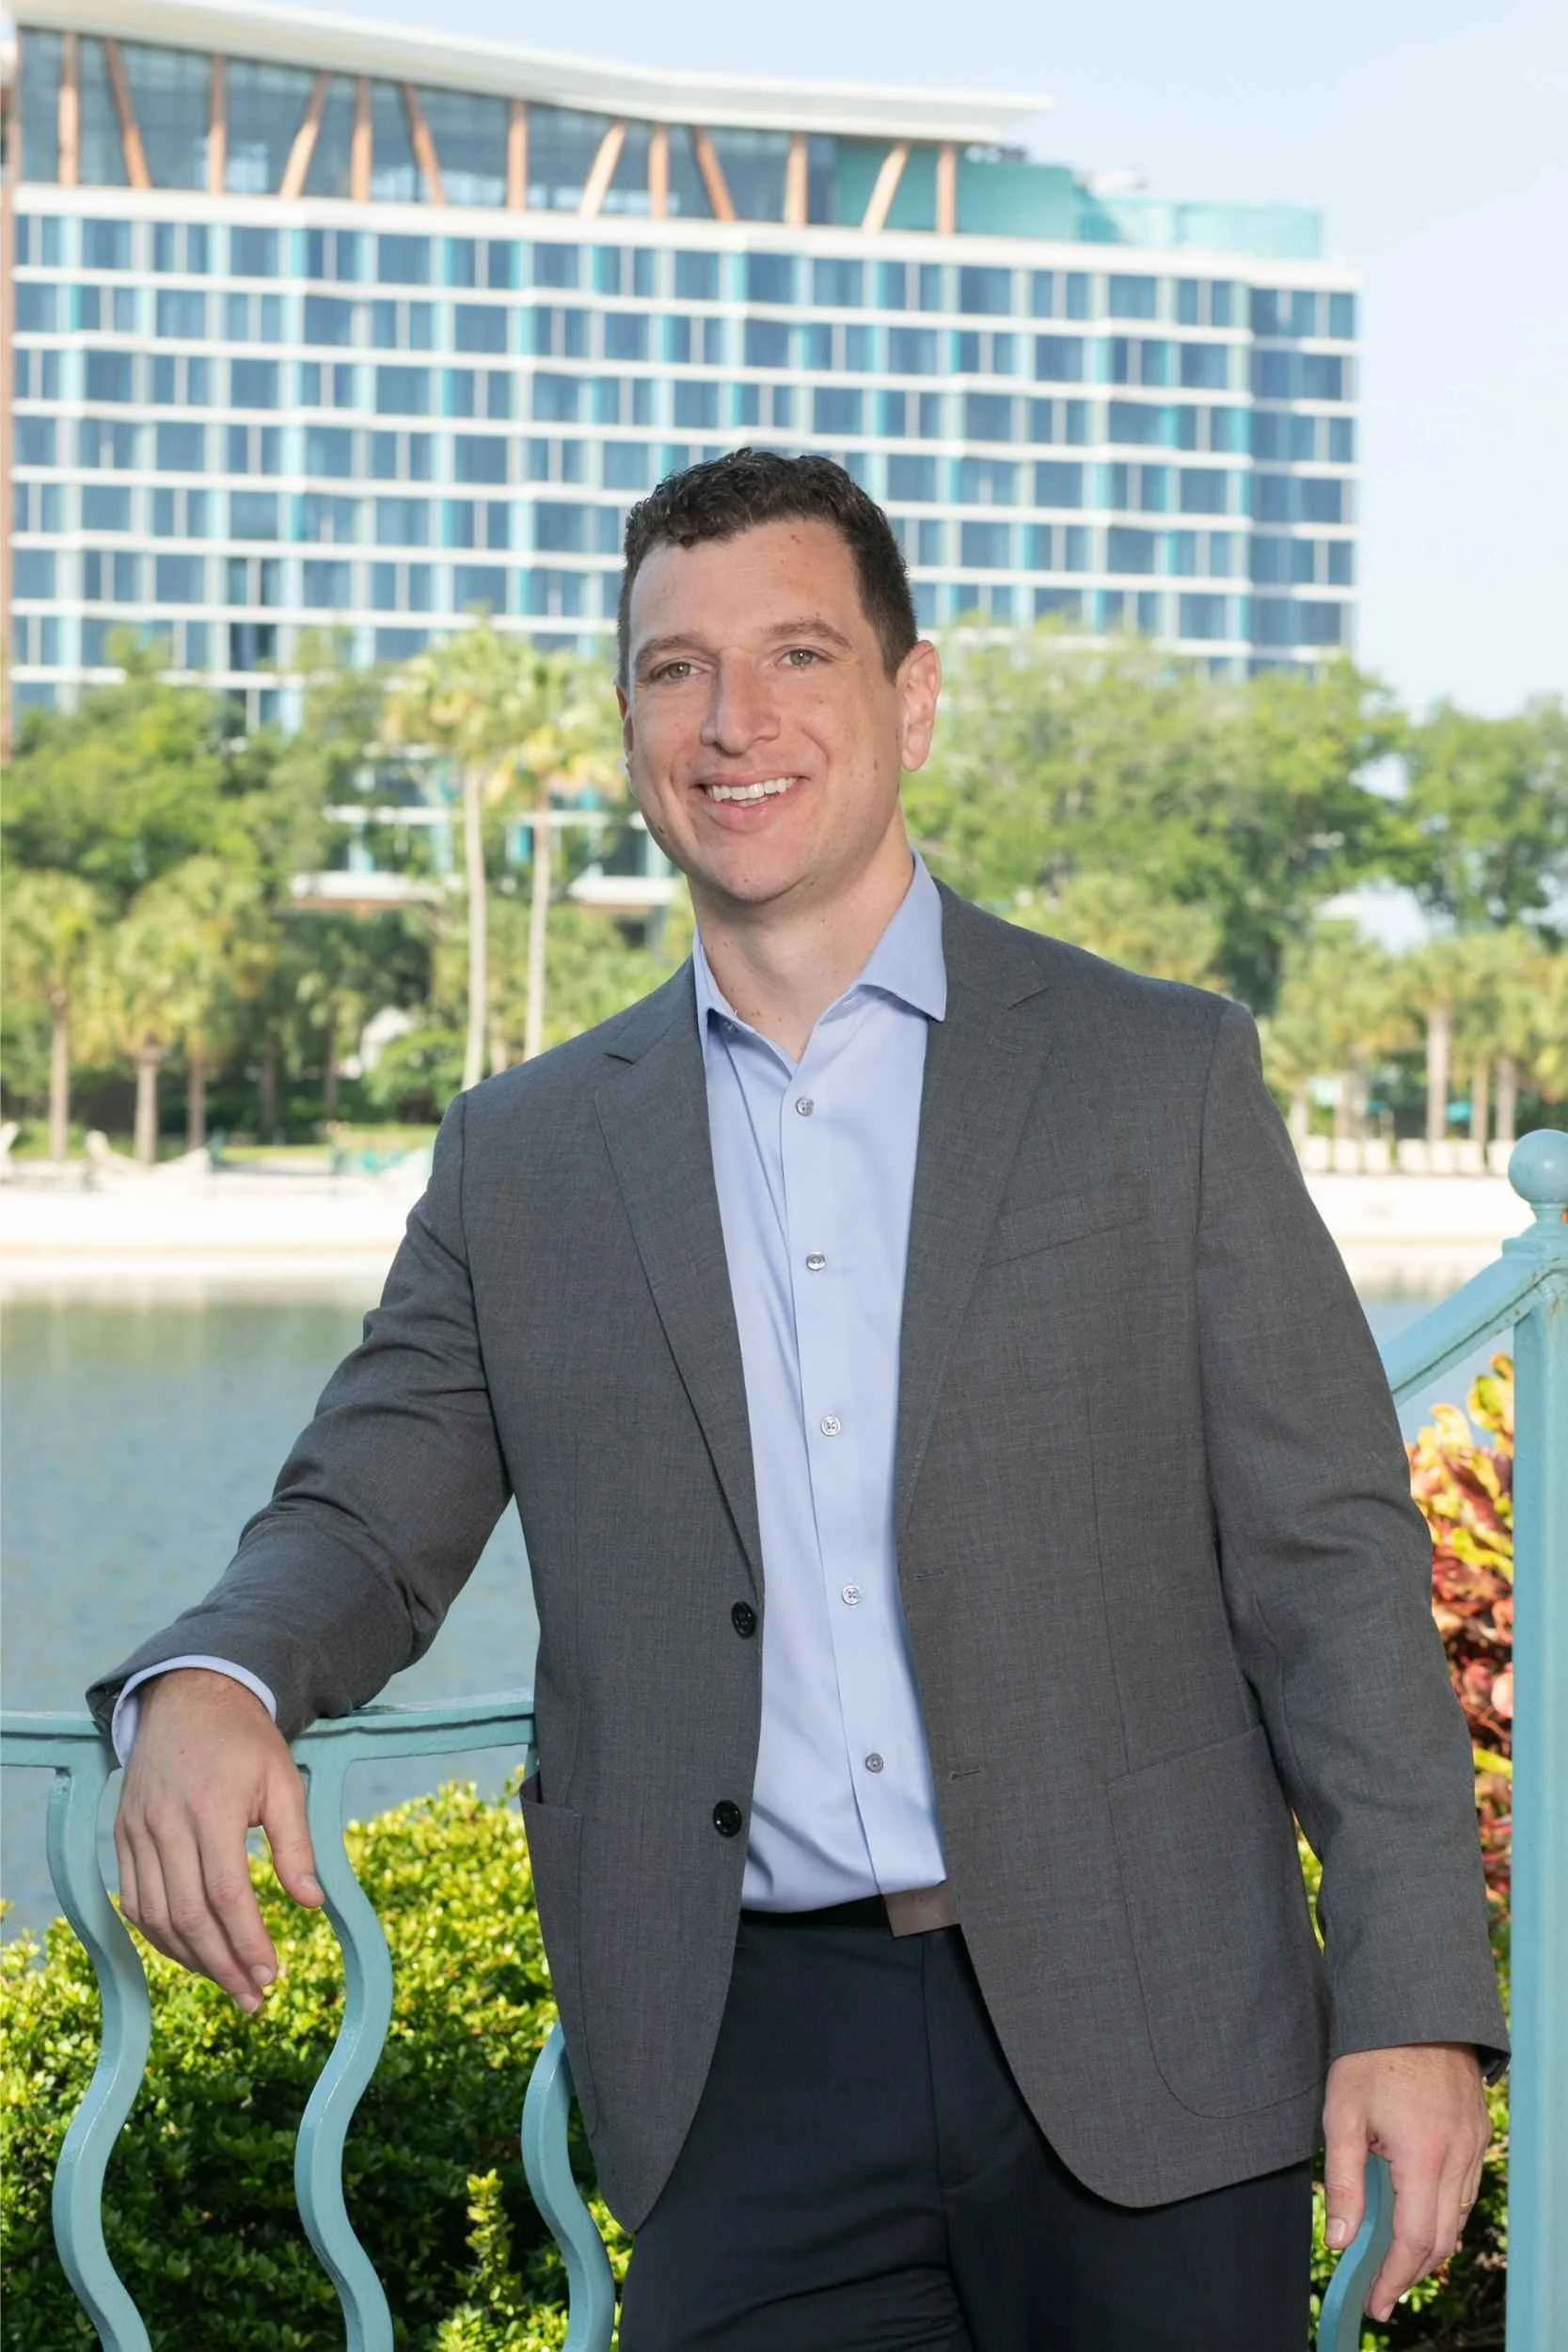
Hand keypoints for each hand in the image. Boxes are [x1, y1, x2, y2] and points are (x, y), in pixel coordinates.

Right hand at [114, 1667, 322, 2013]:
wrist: (189, 1698)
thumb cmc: (246, 1741)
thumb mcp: (285, 1781)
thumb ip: (297, 1844)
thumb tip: (313, 1904)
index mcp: (213, 1808)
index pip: (226, 1893)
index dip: (248, 1942)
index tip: (272, 1974)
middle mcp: (167, 1824)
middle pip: (188, 1915)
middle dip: (222, 1966)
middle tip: (254, 1998)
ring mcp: (137, 1832)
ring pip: (155, 1917)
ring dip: (190, 1959)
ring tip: (228, 1982)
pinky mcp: (123, 1837)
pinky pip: (134, 1901)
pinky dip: (160, 1936)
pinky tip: (191, 1952)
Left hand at [1323, 2043, 1490, 2321]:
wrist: (1413, 2005)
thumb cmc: (1372, 2055)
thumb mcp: (1342, 2115)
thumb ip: (1343, 2182)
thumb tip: (1339, 2240)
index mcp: (1423, 2156)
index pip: (1415, 2240)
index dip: (1394, 2278)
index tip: (1375, 2302)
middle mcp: (1457, 2157)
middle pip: (1440, 2239)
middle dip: (1410, 2272)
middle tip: (1380, 2293)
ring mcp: (1473, 2145)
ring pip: (1456, 2217)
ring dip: (1428, 2245)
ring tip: (1393, 2262)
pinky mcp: (1476, 2133)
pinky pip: (1464, 2190)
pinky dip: (1442, 2213)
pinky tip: (1418, 2215)